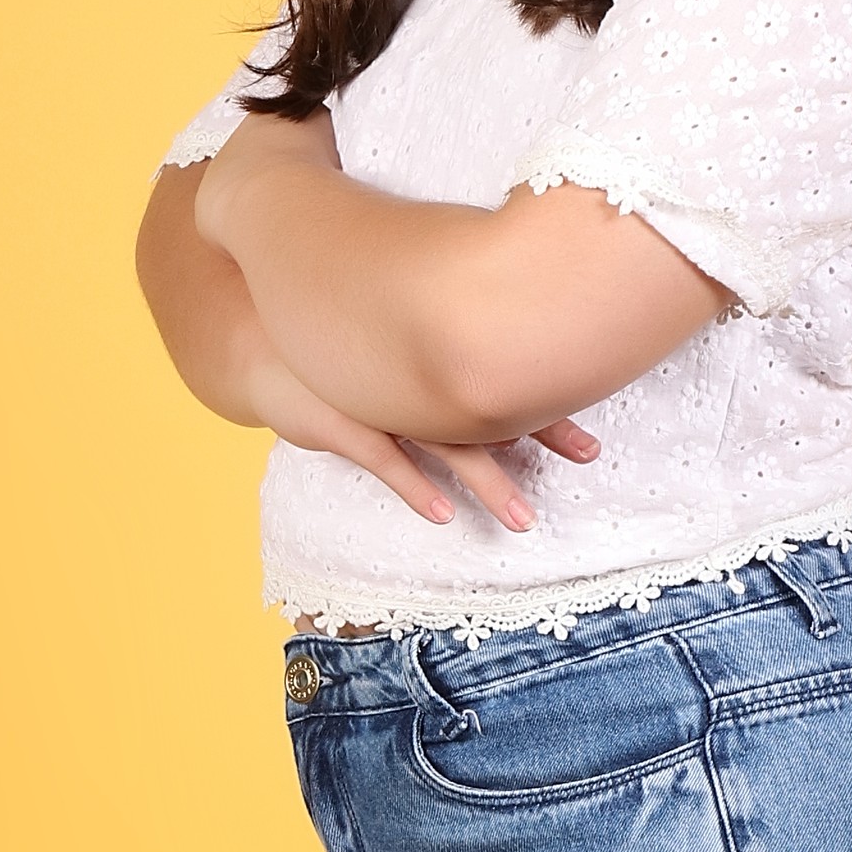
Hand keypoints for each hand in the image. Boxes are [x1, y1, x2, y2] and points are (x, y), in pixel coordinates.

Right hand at [245, 333, 598, 530]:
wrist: (259, 331)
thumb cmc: (336, 333)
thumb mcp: (395, 330)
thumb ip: (446, 341)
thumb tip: (506, 352)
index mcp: (436, 349)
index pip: (509, 372)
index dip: (555, 400)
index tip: (593, 434)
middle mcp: (417, 373)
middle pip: (494, 404)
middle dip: (544, 432)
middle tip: (588, 456)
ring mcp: (382, 398)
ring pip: (447, 443)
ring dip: (489, 482)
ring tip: (523, 521)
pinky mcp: (343, 420)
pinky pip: (385, 458)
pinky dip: (414, 486)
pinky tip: (444, 516)